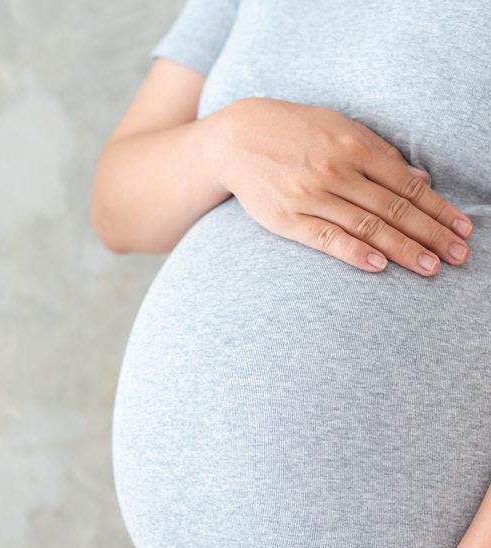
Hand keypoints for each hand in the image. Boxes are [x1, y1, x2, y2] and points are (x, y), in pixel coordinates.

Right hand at [205, 97, 472, 275]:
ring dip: (403, 248)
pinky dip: (354, 252)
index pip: (407, 185)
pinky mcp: (287, 219)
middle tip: (458, 256)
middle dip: (430, 234)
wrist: (236, 138)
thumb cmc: (294, 132)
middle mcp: (336, 171)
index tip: (462, 229)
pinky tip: (379, 265)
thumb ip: (380, 154)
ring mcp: (311, 196)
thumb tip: (421, 178)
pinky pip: (326, 238)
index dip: (438, 209)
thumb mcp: (340, 129)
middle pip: (393, 208)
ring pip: (366, 226)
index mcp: (354, 147)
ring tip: (430, 267)